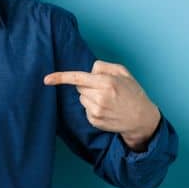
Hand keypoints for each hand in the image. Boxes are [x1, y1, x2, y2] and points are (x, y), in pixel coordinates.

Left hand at [43, 59, 161, 150]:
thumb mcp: (124, 73)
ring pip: (81, 98)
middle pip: (79, 87)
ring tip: (108, 100)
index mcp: (107, 83)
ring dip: (90, 97)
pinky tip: (106, 109)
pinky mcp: (94, 120)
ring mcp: (96, 111)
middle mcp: (100, 97)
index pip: (78, 78)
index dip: (60, 78)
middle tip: (105, 90)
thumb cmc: (133, 93)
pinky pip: (85, 109)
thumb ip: (104, 66)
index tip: (46, 79)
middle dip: (87, 86)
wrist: (142, 119)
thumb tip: (88, 69)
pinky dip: (92, 108)